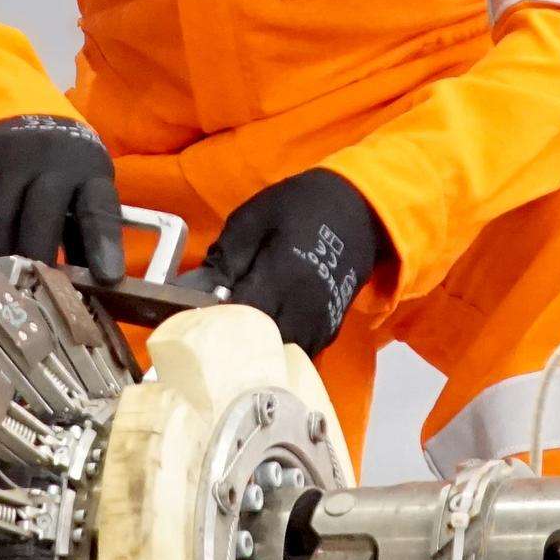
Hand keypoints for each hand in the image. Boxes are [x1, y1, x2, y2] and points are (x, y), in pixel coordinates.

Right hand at [0, 116, 125, 280]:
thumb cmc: (62, 169)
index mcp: (88, 172)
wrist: (20, 114)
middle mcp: (50, 162)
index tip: (107, 277)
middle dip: (32, 257)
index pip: (99, 208)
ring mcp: (8, 160)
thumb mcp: (84, 190)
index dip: (103, 244)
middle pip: (39, 215)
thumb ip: (84, 237)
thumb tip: (86, 290)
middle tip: (25, 293)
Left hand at [206, 171, 388, 353]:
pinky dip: (279, 347)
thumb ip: (227, 254)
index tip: (199, 313)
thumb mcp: (254, 217)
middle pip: (260, 344)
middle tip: (216, 326)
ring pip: (280, 353)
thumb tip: (201, 291)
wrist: (360, 209)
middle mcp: (303, 308)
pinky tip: (265, 332)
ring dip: (258, 348)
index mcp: (282, 276)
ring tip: (240, 332)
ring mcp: (320, 323)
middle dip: (235, 338)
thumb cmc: (301, 207)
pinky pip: (299, 351)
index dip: (215, 319)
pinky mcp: (330, 330)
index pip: (241, 316)